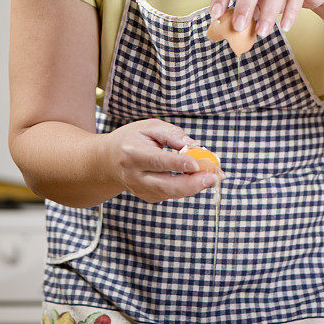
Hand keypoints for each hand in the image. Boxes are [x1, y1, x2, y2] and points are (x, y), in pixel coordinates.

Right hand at [103, 118, 224, 202]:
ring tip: (214, 176)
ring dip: (195, 187)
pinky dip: (188, 188)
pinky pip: (171, 194)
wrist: (109, 160)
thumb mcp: (149, 127)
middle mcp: (134, 175)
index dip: (179, 164)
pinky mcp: (148, 197)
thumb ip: (171, 134)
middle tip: (214, 176)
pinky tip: (200, 179)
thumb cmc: (132, 139)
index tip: (198, 163)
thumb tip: (192, 145)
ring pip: (170, 193)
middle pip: (165, 185)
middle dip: (192, 183)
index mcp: (132, 154)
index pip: (158, 161)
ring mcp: (140, 190)